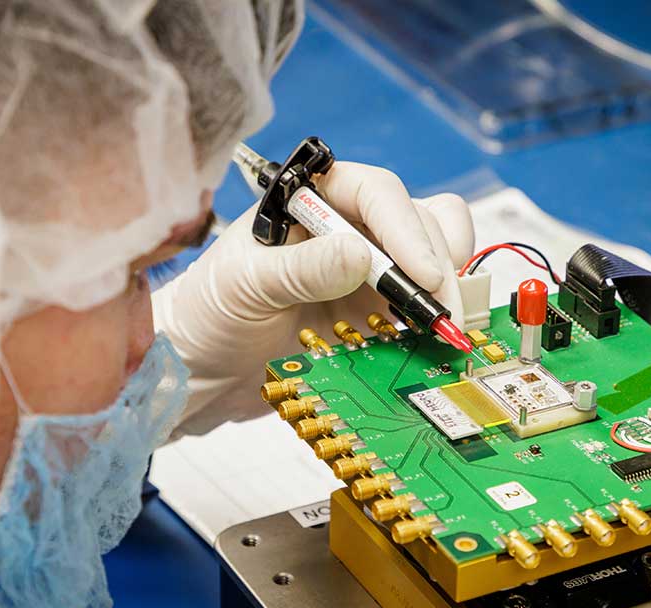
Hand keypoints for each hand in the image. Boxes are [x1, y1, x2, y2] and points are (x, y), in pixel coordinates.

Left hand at [153, 161, 474, 431]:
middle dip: (437, 265)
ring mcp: (366, 270)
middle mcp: (347, 227)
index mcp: (312, 200)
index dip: (406, 229)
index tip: (423, 274)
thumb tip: (361, 256)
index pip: (376, 193)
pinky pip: (421, 306)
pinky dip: (435, 319)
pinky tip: (434, 342)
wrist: (200, 371)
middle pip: (418, 223)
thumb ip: (300, 268)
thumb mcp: (245, 286)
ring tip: (447, 326)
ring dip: (449, 287)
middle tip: (445, 315)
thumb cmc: (208, 313)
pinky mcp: (374, 312)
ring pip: (432, 256)